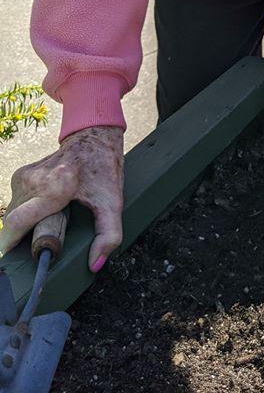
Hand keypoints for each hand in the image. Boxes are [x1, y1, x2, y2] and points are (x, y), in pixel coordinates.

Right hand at [0, 126, 123, 272]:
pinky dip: (26, 211)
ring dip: (26, 224)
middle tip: (47, 235)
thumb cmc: (103, 170)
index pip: (17, 223)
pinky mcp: (20, 174)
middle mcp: (34, 180)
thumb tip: (95, 264)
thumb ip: (109, 235)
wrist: (94, 138)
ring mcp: (24, 175)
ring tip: (51, 217)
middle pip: (15, 223)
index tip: (14, 258)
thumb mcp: (113, 203)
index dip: (11, 244)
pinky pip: (15, 203)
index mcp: (55, 187)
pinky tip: (45, 207)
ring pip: (14, 214)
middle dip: (24, 237)